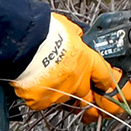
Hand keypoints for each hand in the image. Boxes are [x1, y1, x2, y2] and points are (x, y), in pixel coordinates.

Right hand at [9, 15, 124, 116]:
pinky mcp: (41, 101)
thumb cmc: (45, 33)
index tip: (101, 82)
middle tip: (65, 77)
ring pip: (63, 97)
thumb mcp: (68, 28)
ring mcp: (60, 93)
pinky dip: (38, 96)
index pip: (105, 77)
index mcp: (87, 62)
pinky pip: (42, 102)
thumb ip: (75, 35)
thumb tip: (76, 34)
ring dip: (57, 90)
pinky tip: (31, 84)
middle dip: (77, 87)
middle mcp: (77, 80)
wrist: (26, 44)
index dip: (104, 80)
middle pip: (85, 92)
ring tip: (43, 77)